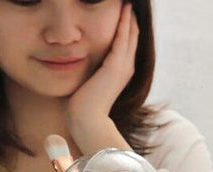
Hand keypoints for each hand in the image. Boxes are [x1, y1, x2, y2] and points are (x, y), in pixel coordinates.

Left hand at [67, 3, 138, 143]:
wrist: (86, 119)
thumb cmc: (82, 105)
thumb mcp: (88, 82)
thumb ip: (90, 69)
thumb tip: (79, 61)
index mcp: (120, 71)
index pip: (127, 42)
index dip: (126, 25)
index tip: (123, 9)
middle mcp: (126, 67)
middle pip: (133, 35)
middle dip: (131, 17)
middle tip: (129, 1)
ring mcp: (124, 67)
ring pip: (131, 34)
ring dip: (130, 16)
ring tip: (129, 1)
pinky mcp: (116, 66)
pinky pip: (123, 38)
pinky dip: (124, 22)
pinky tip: (124, 8)